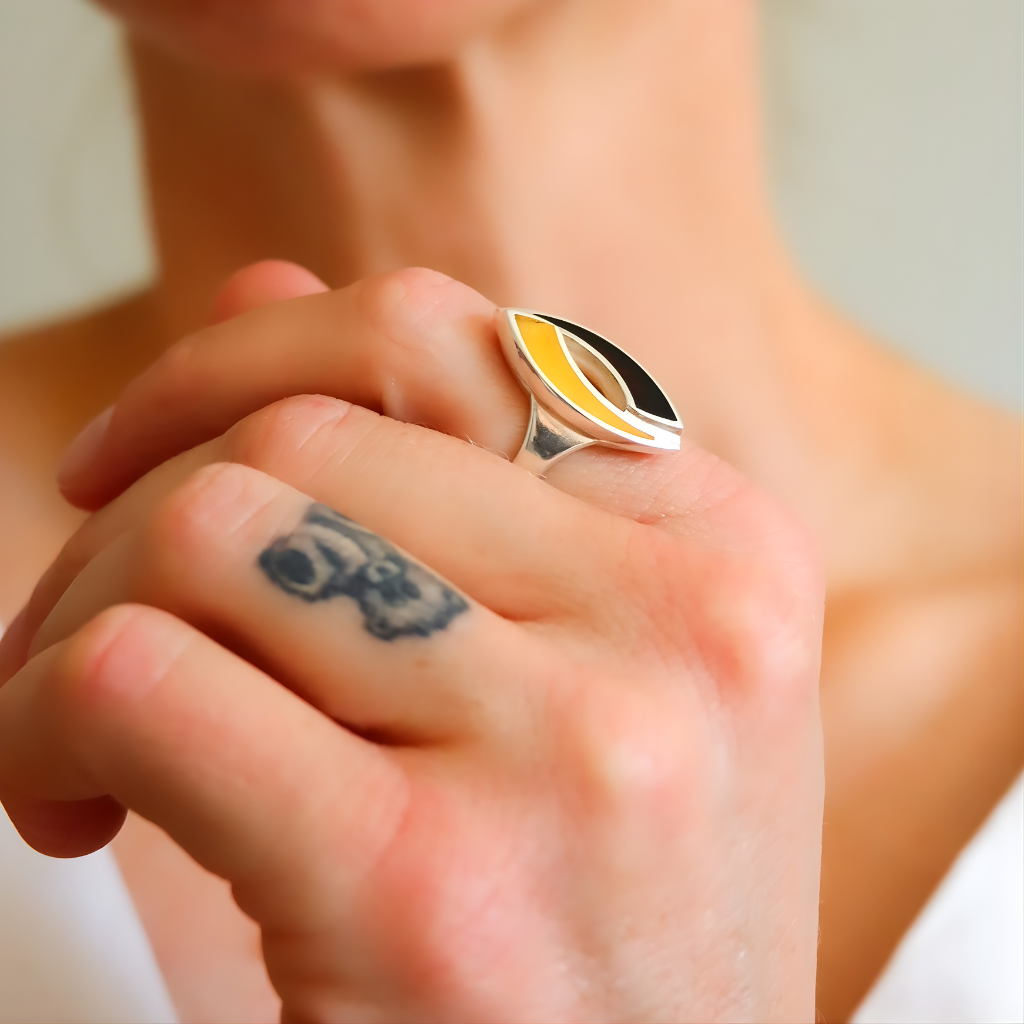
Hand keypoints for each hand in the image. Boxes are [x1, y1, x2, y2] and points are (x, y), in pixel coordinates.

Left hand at [0, 267, 823, 1021]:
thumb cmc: (613, 916)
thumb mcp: (599, 674)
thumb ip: (445, 466)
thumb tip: (257, 280)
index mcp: (724, 549)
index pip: (444, 345)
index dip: (256, 362)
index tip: (143, 458)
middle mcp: (678, 622)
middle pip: (311, 429)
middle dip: (141, 494)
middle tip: (87, 621)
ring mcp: (571, 747)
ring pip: (215, 528)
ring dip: (80, 612)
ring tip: (74, 724)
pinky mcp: (426, 887)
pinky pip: (148, 679)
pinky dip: (43, 717)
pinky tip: (68, 799)